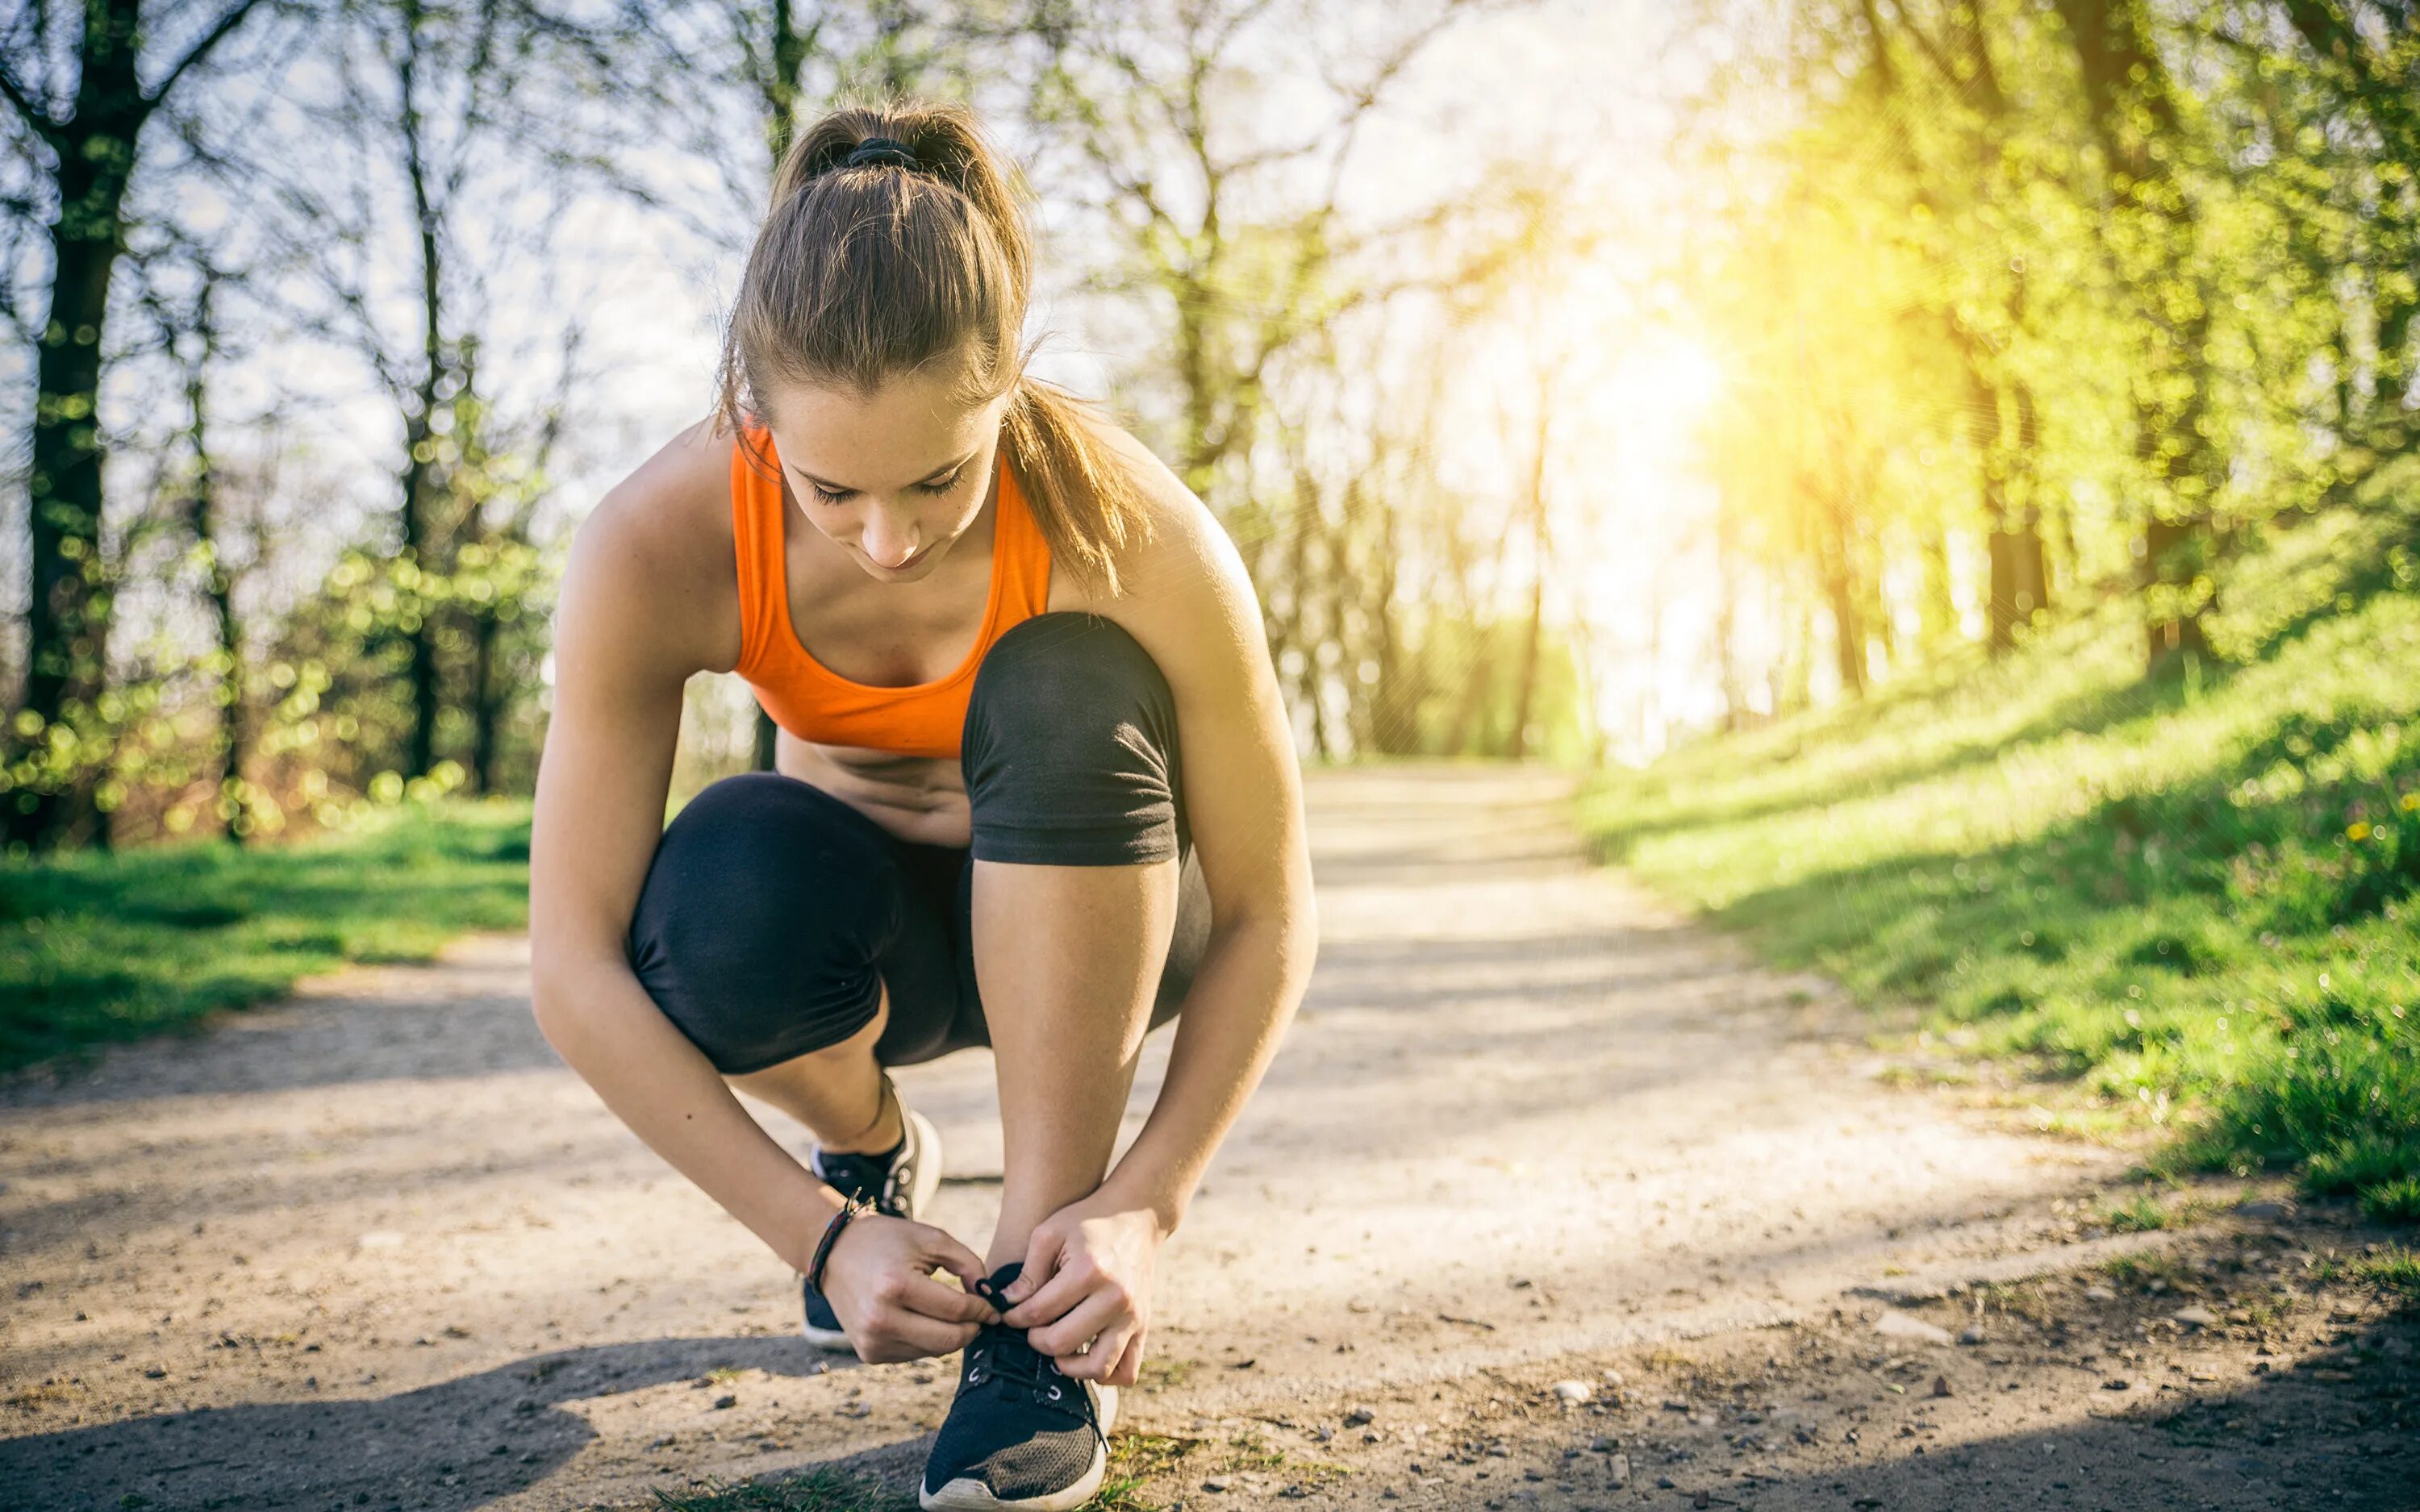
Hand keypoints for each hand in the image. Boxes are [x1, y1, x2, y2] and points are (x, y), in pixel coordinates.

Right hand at [819, 1212, 1000, 1363]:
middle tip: (982, 1317)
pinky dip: (928, 1341)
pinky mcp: (869, 1353)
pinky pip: (915, 1354)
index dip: (982, 1309)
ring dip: (951, 1336)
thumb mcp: (931, 1239)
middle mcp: (881, 1319)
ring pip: (934, 1351)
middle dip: (973, 1329)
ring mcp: (872, 1340)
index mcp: (896, 1285)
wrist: (835, 1254)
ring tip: (952, 1314)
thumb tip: (990, 1297)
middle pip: (948, 1340)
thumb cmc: (888, 1241)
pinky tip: (925, 1319)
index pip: (956, 1310)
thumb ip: (968, 1264)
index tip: (993, 1306)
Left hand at [997, 1196, 1164, 1384]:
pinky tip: (1085, 1356)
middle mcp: (1115, 1298)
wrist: (1137, 1216)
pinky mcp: (1144, 1326)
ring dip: (1069, 1365)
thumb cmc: (1088, 1221)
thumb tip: (1006, 1305)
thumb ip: (1027, 1272)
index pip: (1039, 1312)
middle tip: (1032, 1327)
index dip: (1015, 1316)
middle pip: (1062, 1342)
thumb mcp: (1050, 1232)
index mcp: (1088, 1272)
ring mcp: (1133, 1316)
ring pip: (1097, 1367)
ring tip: (1058, 1347)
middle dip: (1036, 1340)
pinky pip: (1126, 1371)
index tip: (1010, 1312)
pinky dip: (1104, 1375)